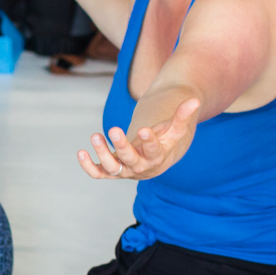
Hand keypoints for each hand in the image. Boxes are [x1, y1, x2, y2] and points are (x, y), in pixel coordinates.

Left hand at [78, 97, 200, 181]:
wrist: (153, 160)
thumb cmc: (164, 141)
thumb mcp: (173, 129)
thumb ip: (182, 116)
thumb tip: (194, 100)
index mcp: (156, 158)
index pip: (153, 151)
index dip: (149, 141)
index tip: (145, 129)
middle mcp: (140, 168)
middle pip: (130, 160)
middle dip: (121, 146)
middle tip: (113, 129)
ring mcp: (124, 171)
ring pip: (112, 168)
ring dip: (102, 153)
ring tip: (95, 135)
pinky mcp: (110, 172)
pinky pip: (97, 173)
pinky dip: (88, 166)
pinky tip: (81, 152)